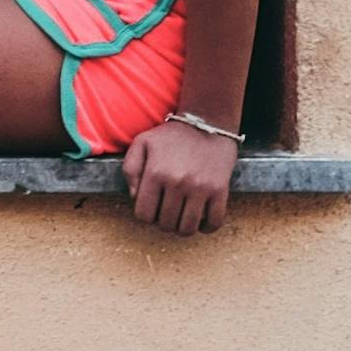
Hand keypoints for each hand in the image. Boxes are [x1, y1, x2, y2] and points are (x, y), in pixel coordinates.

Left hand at [121, 119, 237, 234]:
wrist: (208, 122)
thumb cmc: (172, 135)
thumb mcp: (142, 142)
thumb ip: (130, 168)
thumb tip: (135, 196)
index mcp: (155, 172)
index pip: (144, 215)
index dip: (145, 216)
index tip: (152, 208)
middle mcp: (177, 182)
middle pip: (166, 224)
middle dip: (163, 222)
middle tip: (167, 212)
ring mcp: (200, 188)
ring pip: (187, 228)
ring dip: (182, 228)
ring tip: (181, 218)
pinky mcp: (220, 190)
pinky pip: (214, 222)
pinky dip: (206, 228)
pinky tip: (200, 221)